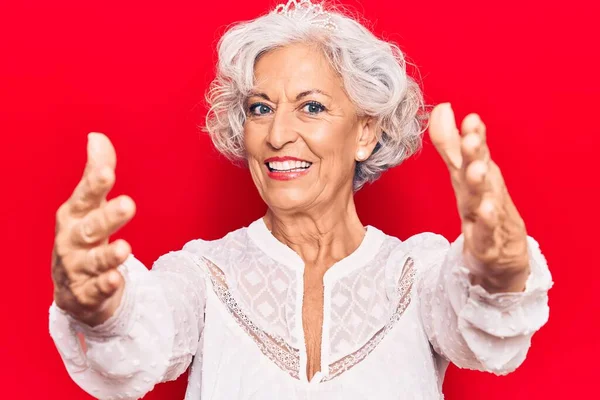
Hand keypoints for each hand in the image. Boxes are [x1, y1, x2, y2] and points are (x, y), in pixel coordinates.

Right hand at [52, 133, 135, 325]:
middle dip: (107, 217)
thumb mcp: (89, 205)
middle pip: (89, 228)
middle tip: (128, 204)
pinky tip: (116, 279)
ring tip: (126, 249)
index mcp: (74, 215)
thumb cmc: (84, 237)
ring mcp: (77, 269)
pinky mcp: (86, 294)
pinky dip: (104, 286)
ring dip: (108, 255)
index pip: (85, 197)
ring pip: (93, 261)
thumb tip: (97, 136)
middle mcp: (72, 241)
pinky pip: (95, 290)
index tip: (108, 172)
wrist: (73, 287)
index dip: (95, 184)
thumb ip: (96, 173)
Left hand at [428, 103, 529, 292]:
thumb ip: (450, 143)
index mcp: (476, 177)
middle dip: (475, 153)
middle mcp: (485, 193)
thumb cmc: (483, 210)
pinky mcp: (487, 245)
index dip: (472, 136)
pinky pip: (485, 234)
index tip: (470, 117)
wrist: (501, 259)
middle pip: (479, 171)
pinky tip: (485, 210)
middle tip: (471, 136)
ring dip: (480, 184)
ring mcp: (488, 219)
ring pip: (483, 200)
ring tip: (477, 169)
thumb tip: (442, 108)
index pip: (473, 153)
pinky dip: (486, 223)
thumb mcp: (464, 175)